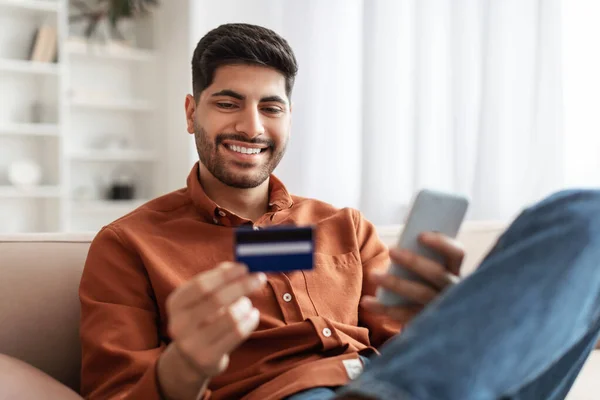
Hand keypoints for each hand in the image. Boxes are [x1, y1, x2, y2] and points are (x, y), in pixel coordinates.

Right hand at [158, 262, 265, 398]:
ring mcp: (191, 344)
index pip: (201, 285)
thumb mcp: (201, 299)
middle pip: (216, 299)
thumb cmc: (201, 319)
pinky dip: (250, 320)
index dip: (224, 275)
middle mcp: (178, 324)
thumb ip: (216, 279)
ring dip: (245, 305)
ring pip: (230, 317)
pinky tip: (252, 315)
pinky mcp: (208, 358)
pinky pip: (237, 334)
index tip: (244, 267)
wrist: (191, 359)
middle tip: (259, 278)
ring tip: (248, 303)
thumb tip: (234, 267)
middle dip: (241, 286)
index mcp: (175, 303)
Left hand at [361, 232, 464, 323]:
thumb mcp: (424, 271)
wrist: (426, 323)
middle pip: (437, 273)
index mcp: (454, 271)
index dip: (441, 243)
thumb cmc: (420, 283)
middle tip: (391, 250)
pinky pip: (405, 315)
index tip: (420, 235)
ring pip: (420, 293)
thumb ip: (419, 258)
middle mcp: (452, 290)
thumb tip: (397, 248)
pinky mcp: (426, 323)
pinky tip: (366, 302)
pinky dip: (383, 308)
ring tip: (373, 275)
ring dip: (395, 283)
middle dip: (413, 261)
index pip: (457, 253)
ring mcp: (441, 308)